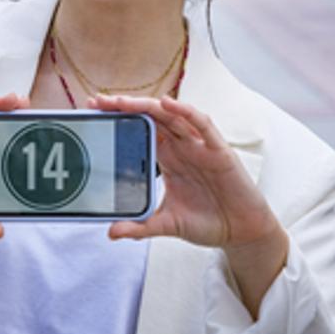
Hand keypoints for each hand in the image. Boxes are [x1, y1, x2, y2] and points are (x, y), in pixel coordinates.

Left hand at [91, 94, 288, 317]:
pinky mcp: (218, 150)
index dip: (120, 120)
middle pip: (151, 118)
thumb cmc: (208, 222)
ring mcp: (199, 146)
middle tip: (97, 101)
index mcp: (168, 158)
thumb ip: (141, 226)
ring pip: (171, 116)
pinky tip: (168, 104)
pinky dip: (185, 112)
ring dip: (147, 105)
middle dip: (125, 107)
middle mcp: (182, 147)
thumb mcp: (168, 224)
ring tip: (121, 100)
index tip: (94, 112)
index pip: (140, 131)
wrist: (241, 232)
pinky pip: (202, 125)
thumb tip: (112, 232)